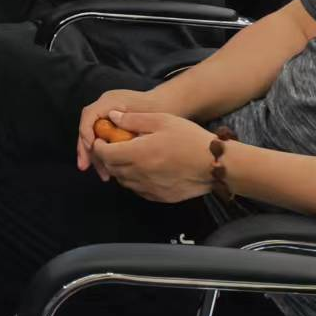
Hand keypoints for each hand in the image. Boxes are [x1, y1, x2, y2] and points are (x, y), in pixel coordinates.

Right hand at [77, 88, 166, 174]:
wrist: (167, 104)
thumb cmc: (158, 110)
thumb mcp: (146, 118)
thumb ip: (128, 124)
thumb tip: (108, 139)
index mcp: (110, 101)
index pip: (89, 114)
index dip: (87, 131)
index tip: (92, 148)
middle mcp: (105, 108)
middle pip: (87, 128)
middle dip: (84, 148)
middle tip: (84, 167)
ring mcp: (107, 116)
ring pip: (93, 137)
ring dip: (94, 155)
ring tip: (104, 175)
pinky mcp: (112, 125)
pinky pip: (102, 139)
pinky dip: (104, 154)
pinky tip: (111, 169)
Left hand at [90, 112, 217, 203]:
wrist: (216, 165)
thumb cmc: (189, 138)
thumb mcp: (161, 120)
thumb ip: (133, 120)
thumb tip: (112, 117)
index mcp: (138, 154)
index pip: (105, 154)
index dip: (99, 146)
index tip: (101, 139)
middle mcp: (140, 174)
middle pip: (112, 169)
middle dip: (107, 157)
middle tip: (113, 146)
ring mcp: (150, 188)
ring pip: (123, 181)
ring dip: (120, 169)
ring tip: (128, 156)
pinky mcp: (160, 197)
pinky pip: (138, 190)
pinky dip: (133, 180)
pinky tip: (143, 169)